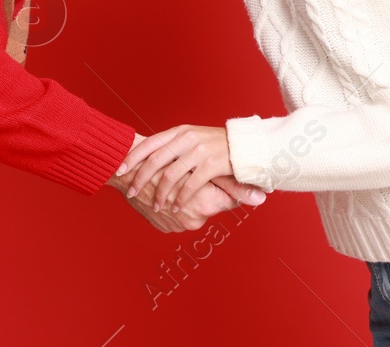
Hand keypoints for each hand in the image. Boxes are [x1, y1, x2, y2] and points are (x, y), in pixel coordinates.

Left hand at [123, 125, 236, 213]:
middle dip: (140, 178)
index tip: (119, 170)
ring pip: (170, 175)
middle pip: (156, 160)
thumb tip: (148, 158)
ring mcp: (200, 151)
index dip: (132, 157)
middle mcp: (187, 139)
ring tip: (156, 205)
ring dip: (160, 193)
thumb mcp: (192, 139)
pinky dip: (180, 199)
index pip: (150, 143)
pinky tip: (175, 207)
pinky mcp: (212, 165)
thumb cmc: (215, 145)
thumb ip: (172, 146)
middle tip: (132, 192)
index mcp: (180, 132)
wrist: (245, 145)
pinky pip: (190, 186)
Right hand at [123, 174, 251, 231]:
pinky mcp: (163, 228)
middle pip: (209, 206)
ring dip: (187, 199)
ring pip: (191, 211)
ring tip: (178, 181)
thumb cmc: (166, 161)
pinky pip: (175, 218)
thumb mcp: (202, 168)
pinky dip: (173, 205)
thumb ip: (234, 186)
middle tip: (196, 175)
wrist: (126, 168)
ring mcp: (176, 227)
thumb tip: (263, 198)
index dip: (226, 187)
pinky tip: (167, 190)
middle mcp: (193, 221)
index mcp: (207, 205)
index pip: (229, 201)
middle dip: (204, 192)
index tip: (224, 178)